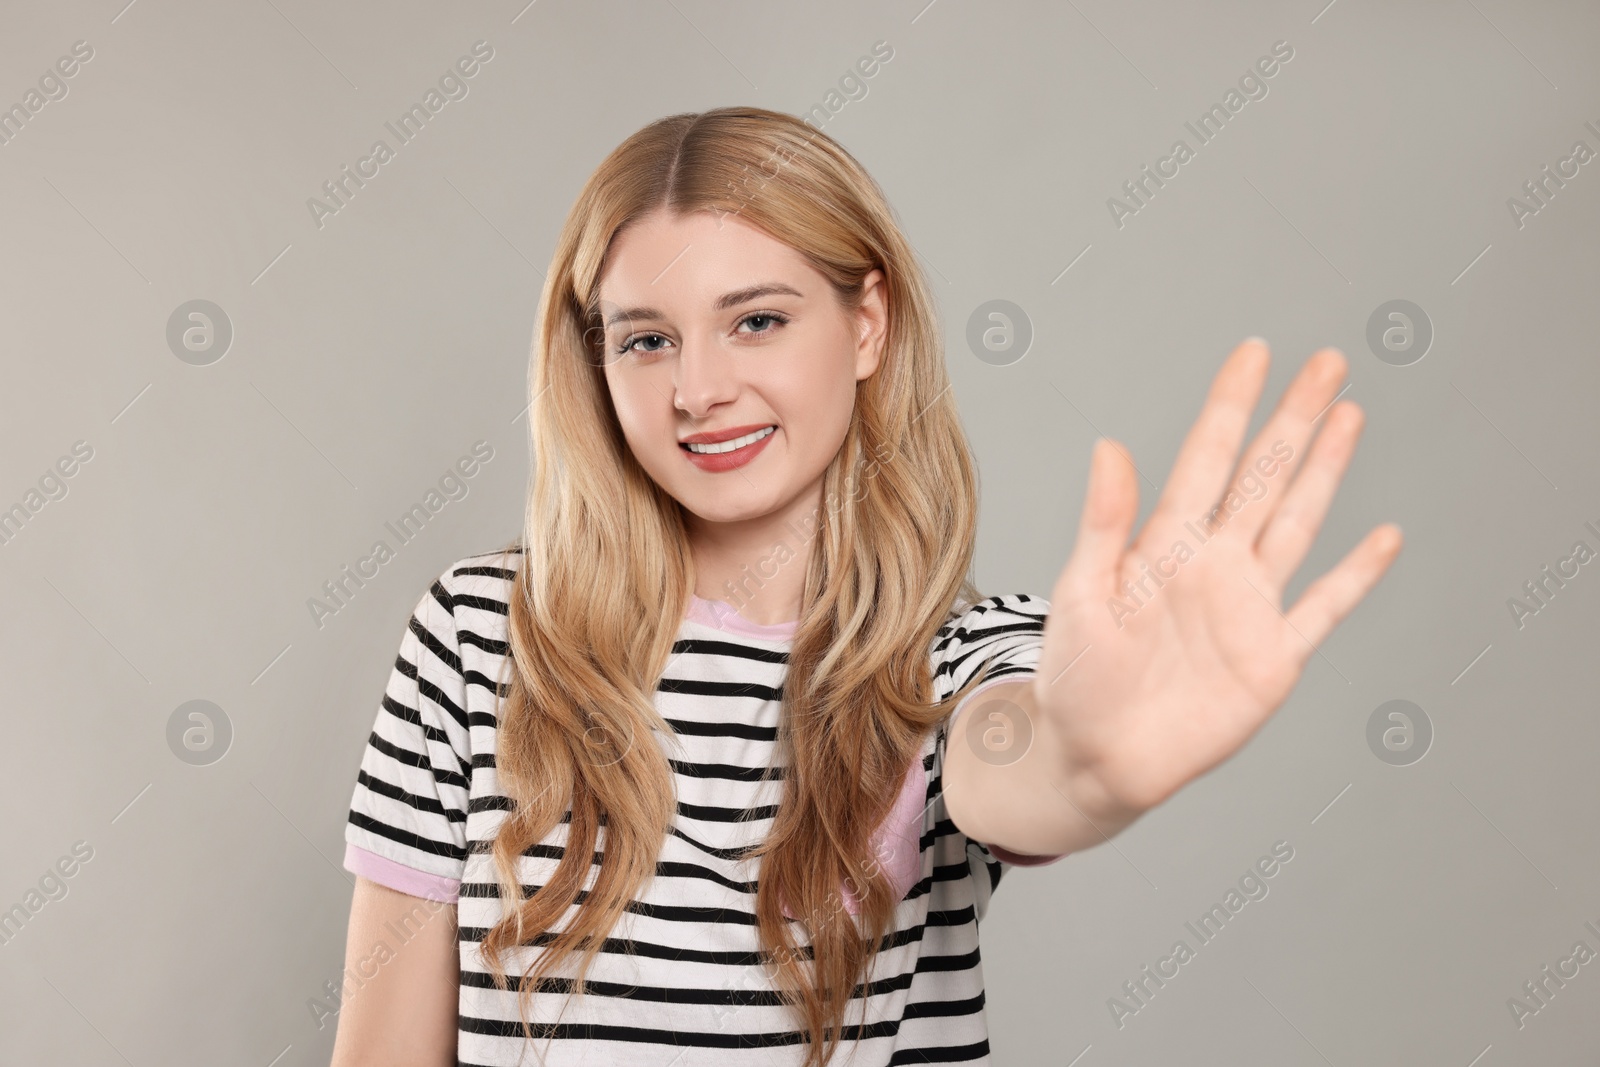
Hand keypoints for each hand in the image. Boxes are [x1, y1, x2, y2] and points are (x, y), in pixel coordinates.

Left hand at [1034, 338, 1401, 822]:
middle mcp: (1213, 564)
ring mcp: (1247, 608)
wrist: (1094, 757)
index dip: (1232, 405)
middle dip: (1295, 419)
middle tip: (1327, 362)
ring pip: (1297, 522)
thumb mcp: (1081, 593)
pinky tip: (1382, 537)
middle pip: (1264, 476)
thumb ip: (1103, 522)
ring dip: (1325, 472)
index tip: (1255, 352)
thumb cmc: (1075, 677)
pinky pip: (1325, 608)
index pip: (1207, 458)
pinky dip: (1355, 575)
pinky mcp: (1273, 658)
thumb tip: (1109, 445)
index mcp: (1164, 543)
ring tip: (1349, 416)